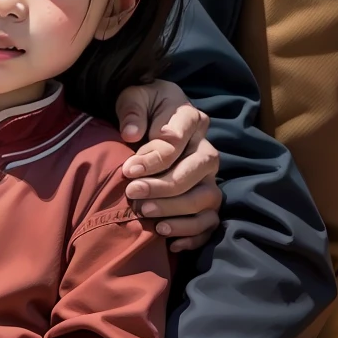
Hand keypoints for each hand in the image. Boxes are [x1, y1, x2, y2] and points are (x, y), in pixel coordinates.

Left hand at [114, 79, 220, 252]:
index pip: (179, 142)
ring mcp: (208, 177)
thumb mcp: (133, 96)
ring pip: (207, 198)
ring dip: (177, 210)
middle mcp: (205, 149)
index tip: (128, 170)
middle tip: (132, 194)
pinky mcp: (205, 199)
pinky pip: (210, 221)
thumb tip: (132, 133)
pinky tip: (168, 240)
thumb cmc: (141, 107)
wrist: (148, 117)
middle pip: (197, 172)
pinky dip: (193, 234)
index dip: (154, 158)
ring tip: (146, 215)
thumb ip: (132, 110)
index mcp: (190, 120)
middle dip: (164, 187)